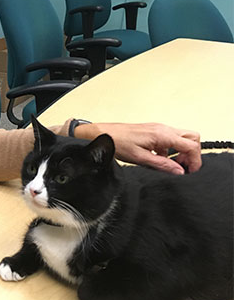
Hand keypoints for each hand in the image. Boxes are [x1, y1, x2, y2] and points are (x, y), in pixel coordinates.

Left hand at [75, 122, 201, 173]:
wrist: (104, 134)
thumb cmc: (118, 142)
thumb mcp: (141, 158)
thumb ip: (162, 165)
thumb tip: (179, 171)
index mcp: (162, 134)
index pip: (191, 146)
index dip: (195, 160)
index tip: (191, 171)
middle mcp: (163, 129)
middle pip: (191, 138)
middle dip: (192, 154)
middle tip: (184, 167)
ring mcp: (158, 129)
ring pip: (181, 138)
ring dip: (181, 152)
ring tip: (172, 165)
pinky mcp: (153, 131)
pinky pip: (169, 139)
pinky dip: (170, 150)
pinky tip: (160, 159)